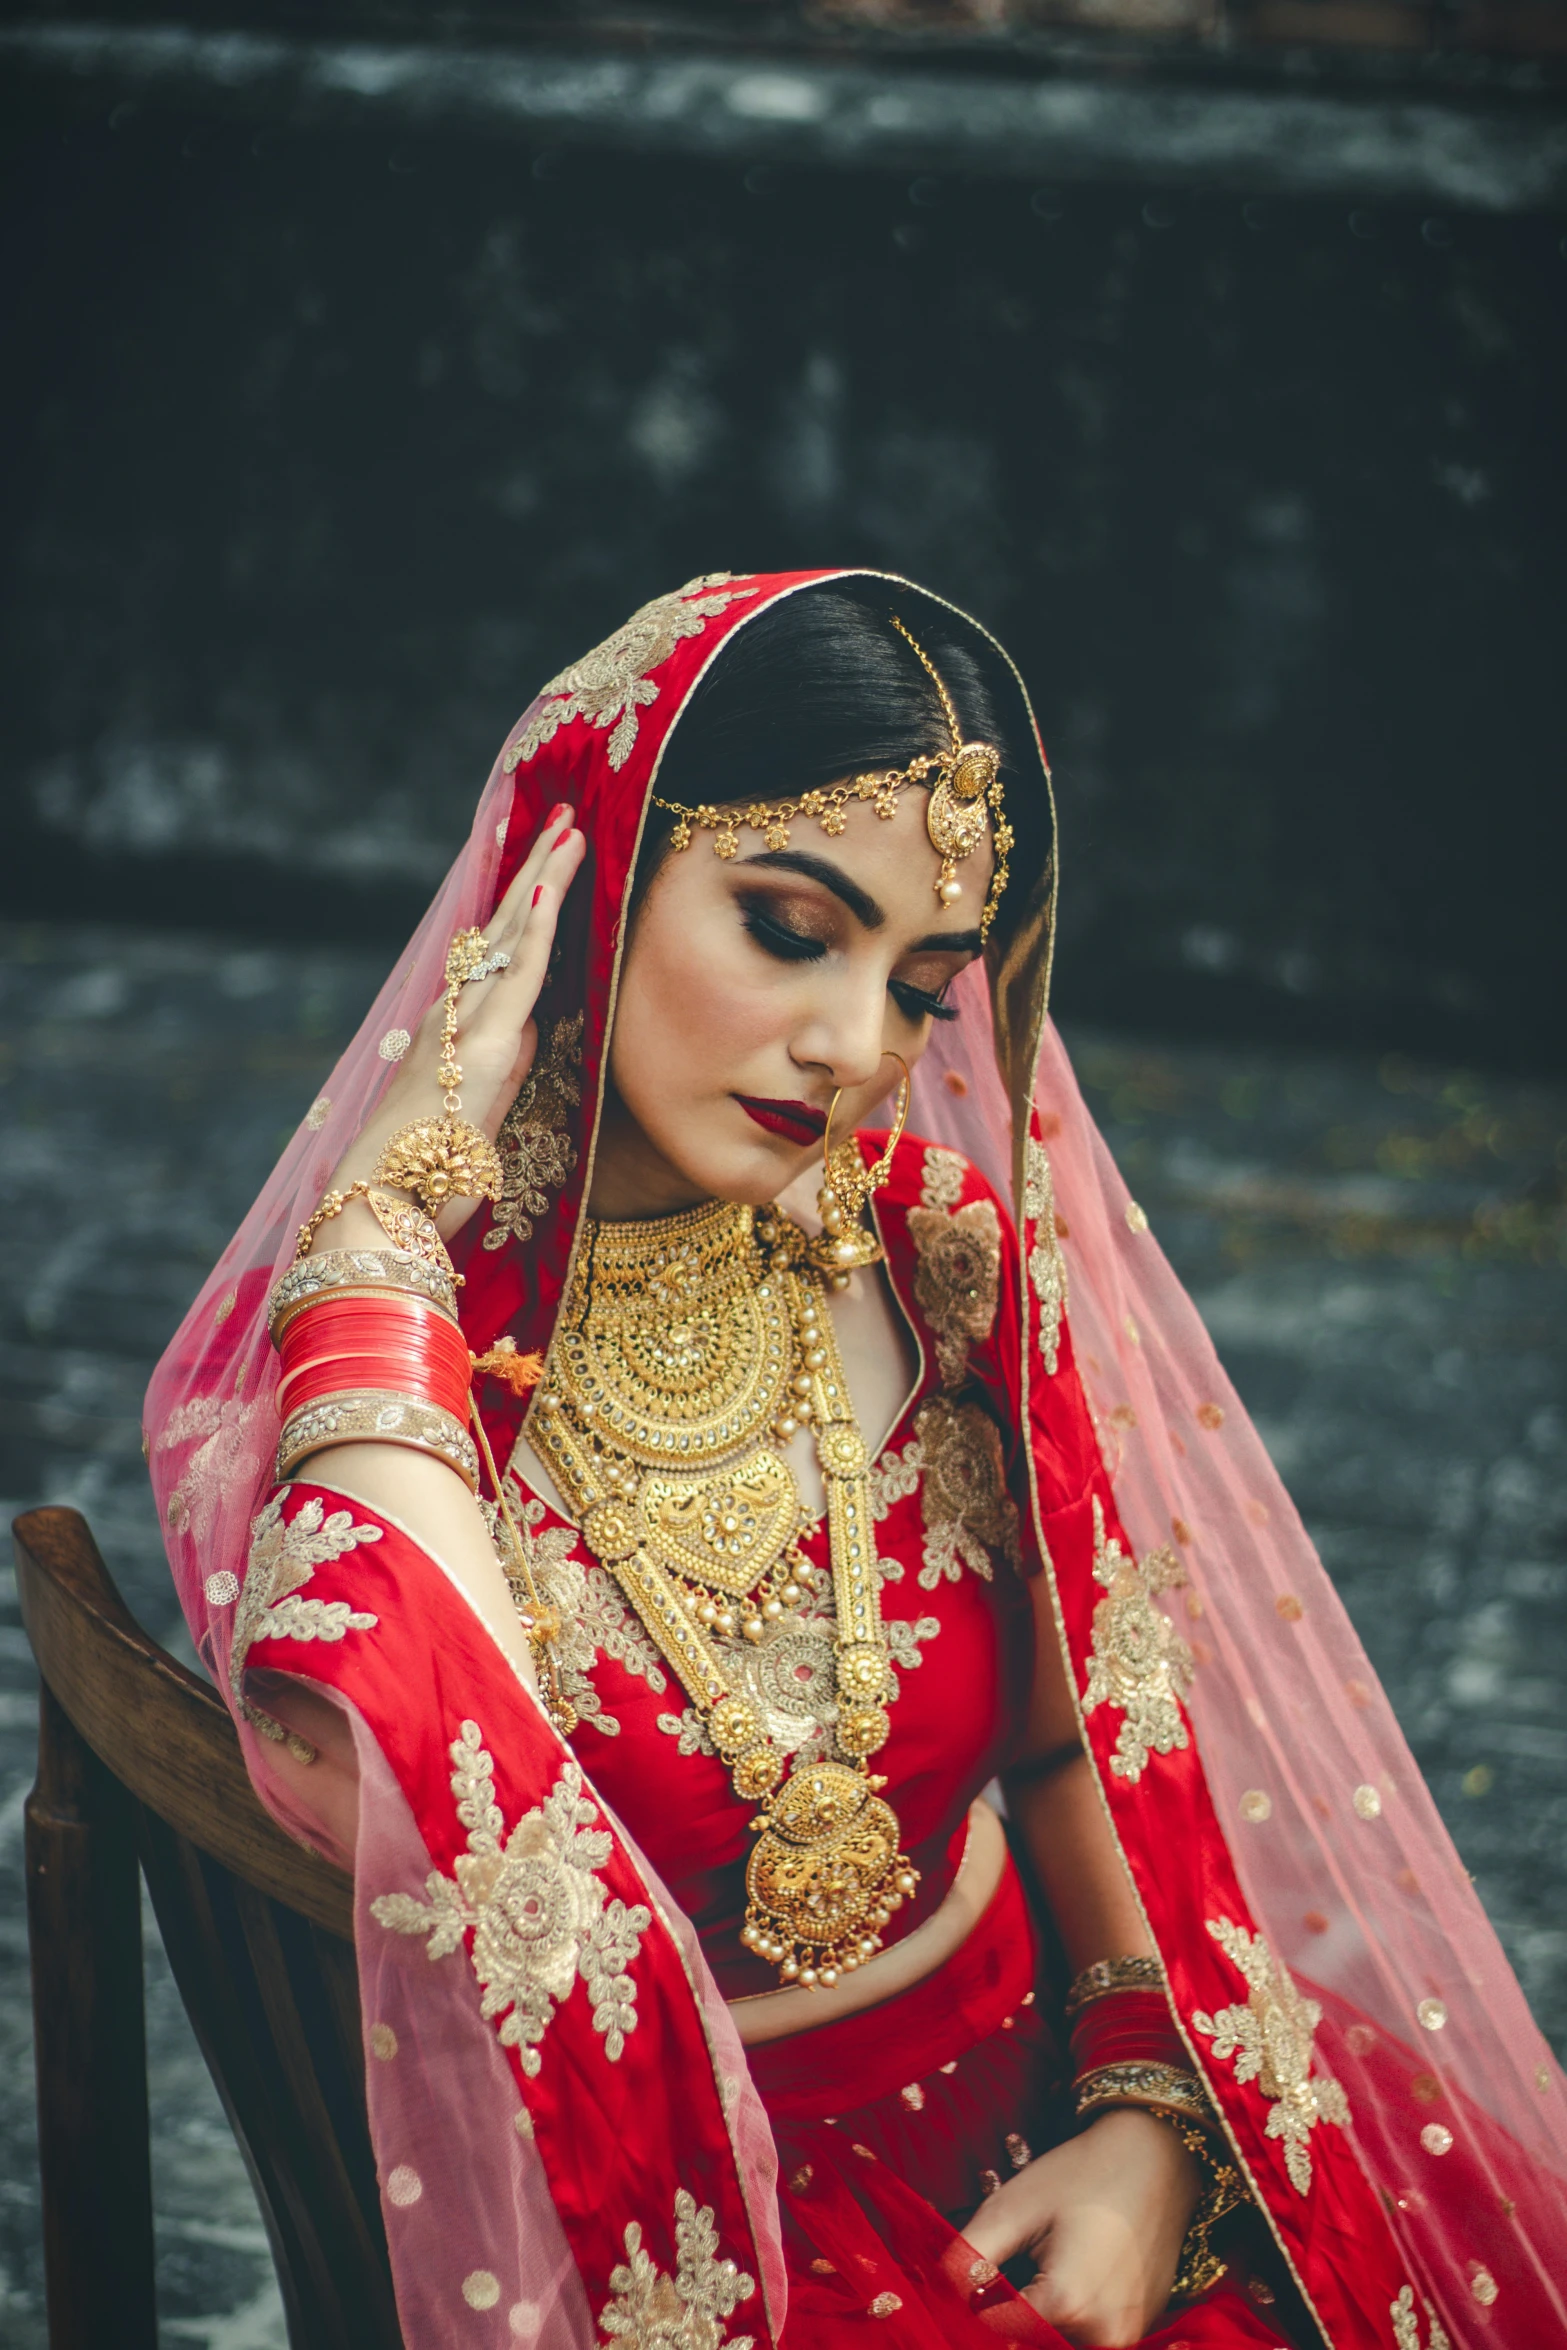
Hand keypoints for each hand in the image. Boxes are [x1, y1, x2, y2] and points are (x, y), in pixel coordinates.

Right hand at [321, 806, 585, 1244]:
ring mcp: (464, 1025)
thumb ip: (501, 1068)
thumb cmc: (423, 1179)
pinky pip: (516, 977)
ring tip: (569, 830)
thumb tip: (525, 1034)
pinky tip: (550, 886)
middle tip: (563, 818)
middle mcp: (453, 1015)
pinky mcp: (481, 1046)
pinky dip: (536, 930)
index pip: (496, 953)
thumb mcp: (477, 1114)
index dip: (525, 904)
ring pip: (510, 937)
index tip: (548, 859)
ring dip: (542, 879)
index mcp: (453, 1031)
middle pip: (501, 927)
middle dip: (535, 870)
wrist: (381, 1209)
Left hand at [959, 2109, 1200, 2348]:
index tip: (979, 2275)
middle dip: (1013, 2308)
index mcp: (1067, 2304)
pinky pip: (1087, 2335)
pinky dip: (1069, 2314)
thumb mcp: (1014, 2206)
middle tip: (1022, 2256)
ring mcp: (1126, 2336)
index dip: (977, 2306)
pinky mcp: (1138, 2329)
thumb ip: (969, 2257)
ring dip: (1040, 2314)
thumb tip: (939, 2294)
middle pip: (1029, 2339)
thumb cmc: (1081, 2173)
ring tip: (1048, 2259)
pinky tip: (1073, 2267)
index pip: (997, 2331)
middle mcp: (1103, 2336)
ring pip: (1056, 2339)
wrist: (1157, 2157)